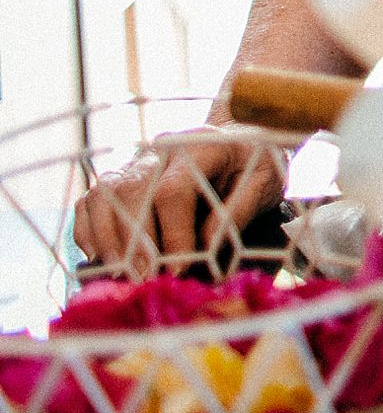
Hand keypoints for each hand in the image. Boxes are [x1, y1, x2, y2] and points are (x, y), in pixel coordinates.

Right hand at [71, 127, 284, 271]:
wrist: (239, 134)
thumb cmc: (254, 161)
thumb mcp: (265, 181)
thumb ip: (240, 209)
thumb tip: (208, 245)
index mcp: (199, 147)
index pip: (173, 190)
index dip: (173, 232)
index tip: (179, 268)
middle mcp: (161, 151)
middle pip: (131, 192)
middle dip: (134, 241)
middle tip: (142, 279)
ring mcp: (136, 163)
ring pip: (104, 194)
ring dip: (107, 238)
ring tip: (119, 273)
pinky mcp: (121, 176)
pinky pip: (91, 200)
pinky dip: (88, 229)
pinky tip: (99, 257)